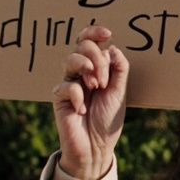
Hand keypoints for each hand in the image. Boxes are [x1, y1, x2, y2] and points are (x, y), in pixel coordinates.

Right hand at [51, 25, 128, 179]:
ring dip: (86, 68)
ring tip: (97, 86)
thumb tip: (111, 47)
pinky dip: (77, 96)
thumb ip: (118, 69)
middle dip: (95, 57)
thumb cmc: (108, 120)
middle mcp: (81, 73)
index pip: (90, 42)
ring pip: (70, 60)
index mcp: (96, 69)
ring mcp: (69, 84)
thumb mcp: (119, 92)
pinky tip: (82, 110)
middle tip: (104, 79)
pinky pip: (65, 86)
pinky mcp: (59, 98)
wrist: (97, 147)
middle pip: (81, 47)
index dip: (95, 33)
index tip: (107, 33)